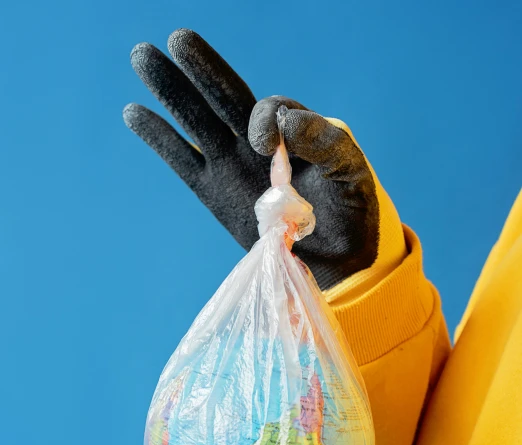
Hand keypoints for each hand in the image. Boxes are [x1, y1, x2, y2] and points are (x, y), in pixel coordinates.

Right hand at [123, 29, 397, 290]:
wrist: (339, 258)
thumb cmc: (351, 211)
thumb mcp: (350, 172)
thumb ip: (325, 141)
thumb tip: (285, 118)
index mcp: (294, 130)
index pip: (269, 111)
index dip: (263, 120)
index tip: (264, 144)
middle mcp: (258, 141)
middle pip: (224, 96)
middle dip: (201, 68)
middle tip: (176, 38)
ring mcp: (232, 165)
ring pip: (196, 120)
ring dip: (171, 90)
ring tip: (141, 55)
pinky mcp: (212, 192)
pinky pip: (181, 160)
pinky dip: (159, 137)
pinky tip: (133, 112)